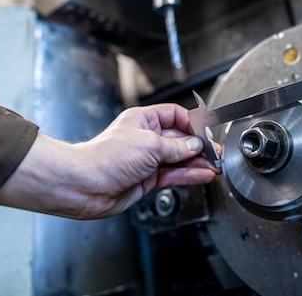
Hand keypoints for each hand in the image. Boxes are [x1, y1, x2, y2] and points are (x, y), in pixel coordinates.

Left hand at [0, 103, 220, 218]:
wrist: (85, 186)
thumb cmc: (105, 158)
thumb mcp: (150, 145)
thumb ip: (177, 147)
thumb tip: (195, 145)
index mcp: (143, 119)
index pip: (175, 115)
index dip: (192, 123)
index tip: (206, 133)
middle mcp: (146, 138)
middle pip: (180, 139)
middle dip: (198, 146)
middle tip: (215, 152)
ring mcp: (147, 160)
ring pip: (179, 159)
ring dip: (198, 162)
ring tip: (215, 165)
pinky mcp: (148, 179)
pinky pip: (174, 175)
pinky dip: (190, 175)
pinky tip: (203, 174)